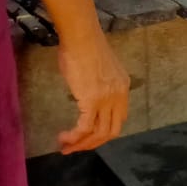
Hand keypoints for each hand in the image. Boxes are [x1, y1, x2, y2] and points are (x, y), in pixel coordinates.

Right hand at [55, 25, 130, 153]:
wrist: (80, 37)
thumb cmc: (83, 47)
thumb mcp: (98, 69)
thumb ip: (98, 85)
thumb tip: (86, 95)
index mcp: (123, 87)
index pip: (119, 118)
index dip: (103, 132)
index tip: (87, 137)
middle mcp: (119, 95)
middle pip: (111, 131)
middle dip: (92, 143)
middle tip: (75, 148)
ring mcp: (107, 99)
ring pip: (99, 134)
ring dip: (81, 144)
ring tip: (65, 147)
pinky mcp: (92, 101)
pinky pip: (85, 128)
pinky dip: (74, 137)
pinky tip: (63, 138)